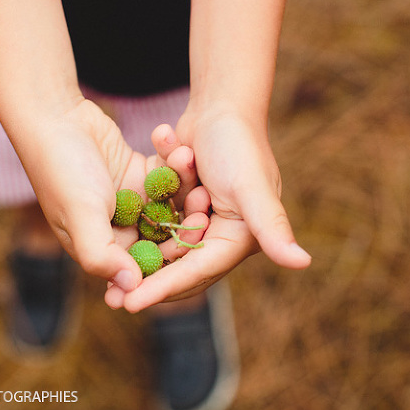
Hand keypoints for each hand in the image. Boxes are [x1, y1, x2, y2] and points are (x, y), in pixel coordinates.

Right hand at [18, 99, 208, 297]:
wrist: (54, 117)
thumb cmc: (61, 169)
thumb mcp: (80, 214)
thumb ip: (101, 254)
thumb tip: (131, 287)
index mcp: (102, 247)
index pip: (144, 266)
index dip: (172, 259)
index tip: (195, 241)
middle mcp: (120, 228)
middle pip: (164, 236)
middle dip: (185, 222)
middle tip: (203, 205)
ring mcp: (133, 200)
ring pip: (172, 203)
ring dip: (185, 188)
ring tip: (191, 168)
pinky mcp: (141, 173)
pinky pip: (168, 174)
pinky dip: (175, 162)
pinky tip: (178, 146)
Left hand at [113, 113, 310, 311]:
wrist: (221, 106)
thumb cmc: (239, 144)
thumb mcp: (252, 187)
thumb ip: (272, 226)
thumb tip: (303, 262)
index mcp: (238, 239)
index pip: (196, 272)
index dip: (163, 290)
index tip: (129, 303)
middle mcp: (221, 236)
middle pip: (177, 269)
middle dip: (145, 282)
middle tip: (112, 298)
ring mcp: (201, 222)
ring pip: (162, 248)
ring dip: (140, 256)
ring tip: (107, 275)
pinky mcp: (183, 205)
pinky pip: (158, 221)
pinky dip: (143, 219)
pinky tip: (120, 224)